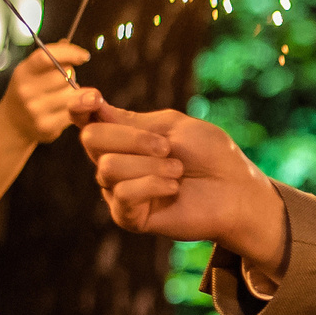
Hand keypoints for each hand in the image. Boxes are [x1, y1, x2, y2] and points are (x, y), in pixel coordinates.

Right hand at [0, 43, 89, 143]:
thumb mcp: (31, 71)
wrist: (12, 124)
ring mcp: (36, 111)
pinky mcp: (48, 127)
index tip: (84, 56)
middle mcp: (26, 91)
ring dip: (75, 93)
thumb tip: (69, 45)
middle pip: (64, 75)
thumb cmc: (28, 92)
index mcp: (23, 72)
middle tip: (66, 80)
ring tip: (64, 95)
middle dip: (72, 75)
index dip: (69, 53)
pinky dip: (77, 109)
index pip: (46, 57)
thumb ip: (50, 59)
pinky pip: (74, 113)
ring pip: (72, 95)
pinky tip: (66, 109)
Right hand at [71, 94, 288, 264]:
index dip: (79, 106)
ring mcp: (120, 190)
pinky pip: (122, 194)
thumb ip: (133, 121)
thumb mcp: (173, 126)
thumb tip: (95, 110)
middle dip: (132, 139)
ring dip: (151, 166)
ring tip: (178, 172)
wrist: (236, 191)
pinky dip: (152, 186)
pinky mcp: (130, 216)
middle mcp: (116, 161)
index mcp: (124, 135)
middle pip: (91, 139)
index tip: (95, 98)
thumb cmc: (211, 155)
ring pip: (108, 167)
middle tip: (167, 147)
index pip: (85, 119)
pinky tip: (174, 189)